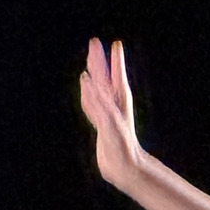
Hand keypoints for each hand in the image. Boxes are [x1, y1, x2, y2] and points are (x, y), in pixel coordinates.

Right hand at [78, 38, 143, 189]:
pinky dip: (86, 95)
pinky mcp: (101, 123)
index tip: (116, 44)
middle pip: (103, 76)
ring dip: (92, 76)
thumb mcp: (109, 119)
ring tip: (88, 67)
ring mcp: (107, 112)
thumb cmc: (120, 143)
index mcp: (118, 99)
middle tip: (94, 43)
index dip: (115, 58)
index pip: (115, 73)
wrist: (124, 166)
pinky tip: (85, 90)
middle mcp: (113, 103)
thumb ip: (97, 99)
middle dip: (98, 60)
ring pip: (97, 89)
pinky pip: (91, 104)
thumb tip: (85, 78)